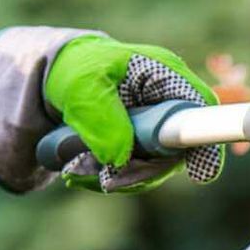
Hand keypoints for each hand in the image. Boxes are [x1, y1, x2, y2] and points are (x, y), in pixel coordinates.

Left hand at [0, 26, 222, 195]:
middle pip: (179, 149)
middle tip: (107, 179)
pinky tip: (79, 172)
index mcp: (164, 74)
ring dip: (118, 178)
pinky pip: (134, 173)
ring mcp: (154, 127)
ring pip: (154, 168)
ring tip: (77, 171)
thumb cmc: (69, 71)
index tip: (198, 172)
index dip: (205, 141)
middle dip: (143, 169)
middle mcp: (166, 103)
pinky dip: (108, 179)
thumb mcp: (81, 87)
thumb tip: (120, 158)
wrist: (43, 81)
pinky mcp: (138, 147)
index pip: (200, 109)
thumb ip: (102, 118)